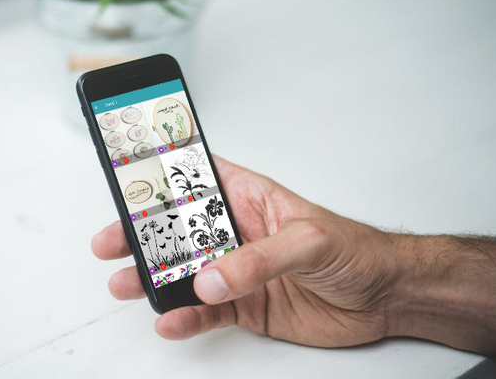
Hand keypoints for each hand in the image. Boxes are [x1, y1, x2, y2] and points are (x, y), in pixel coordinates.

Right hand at [91, 156, 401, 345]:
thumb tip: (211, 278)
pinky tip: (171, 320)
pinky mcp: (244, 305)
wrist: (384, 298)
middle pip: (179, 229)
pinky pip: (206, 312)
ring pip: (185, 273)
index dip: (162, 175)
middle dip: (143, 234)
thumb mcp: (308, 241)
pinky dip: (186, 318)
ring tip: (127, 284)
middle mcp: (237, 232)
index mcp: (249, 197)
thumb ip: (258, 259)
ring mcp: (237, 271)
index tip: (128, 178)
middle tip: (111, 242)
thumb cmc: (355, 250)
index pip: (197, 179)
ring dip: (154, 279)